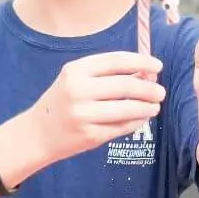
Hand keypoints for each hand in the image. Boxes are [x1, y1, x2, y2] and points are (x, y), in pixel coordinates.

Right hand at [12, 51, 166, 163]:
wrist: (38, 133)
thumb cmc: (62, 101)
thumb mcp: (76, 79)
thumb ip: (106, 74)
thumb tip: (145, 73)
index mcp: (76, 71)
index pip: (116, 61)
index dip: (141, 62)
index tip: (157, 66)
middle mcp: (78, 91)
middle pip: (125, 86)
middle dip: (148, 89)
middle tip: (160, 92)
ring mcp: (83, 115)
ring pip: (127, 109)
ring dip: (146, 107)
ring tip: (154, 107)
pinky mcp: (89, 135)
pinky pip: (121, 128)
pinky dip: (136, 122)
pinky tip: (141, 119)